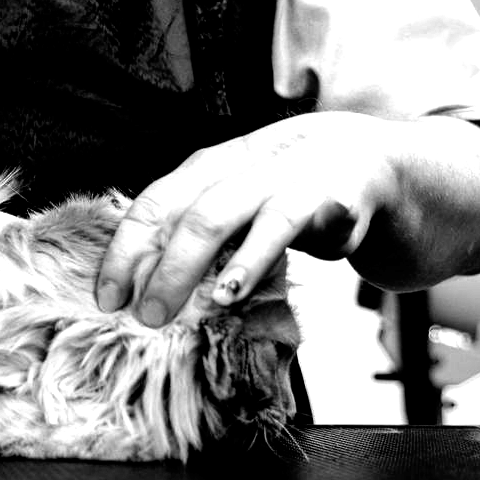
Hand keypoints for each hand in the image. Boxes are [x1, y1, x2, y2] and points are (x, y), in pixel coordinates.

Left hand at [94, 111, 399, 327]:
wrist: (372, 162)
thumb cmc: (289, 189)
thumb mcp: (238, 199)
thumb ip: (197, 230)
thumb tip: (142, 283)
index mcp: (210, 166)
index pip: (154, 203)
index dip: (126, 250)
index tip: (107, 297)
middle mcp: (242, 166)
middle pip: (189, 214)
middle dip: (161, 268)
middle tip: (143, 317)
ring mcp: (284, 178)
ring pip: (232, 216)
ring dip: (204, 265)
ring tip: (183, 308)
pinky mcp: (327, 198)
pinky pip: (287, 227)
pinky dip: (255, 257)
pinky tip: (234, 290)